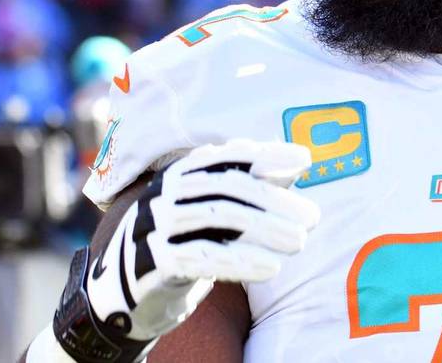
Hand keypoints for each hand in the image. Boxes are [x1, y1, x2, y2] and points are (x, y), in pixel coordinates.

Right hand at [85, 139, 318, 342]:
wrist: (129, 287)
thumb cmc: (188, 238)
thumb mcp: (220, 209)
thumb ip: (256, 184)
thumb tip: (301, 160)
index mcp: (184, 172)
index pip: (229, 155)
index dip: (267, 154)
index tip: (305, 159)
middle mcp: (167, 191)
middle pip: (227, 187)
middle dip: (274, 200)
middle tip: (312, 218)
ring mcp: (155, 224)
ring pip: (216, 218)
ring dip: (264, 229)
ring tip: (299, 242)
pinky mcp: (152, 261)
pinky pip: (199, 257)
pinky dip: (239, 261)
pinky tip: (271, 267)